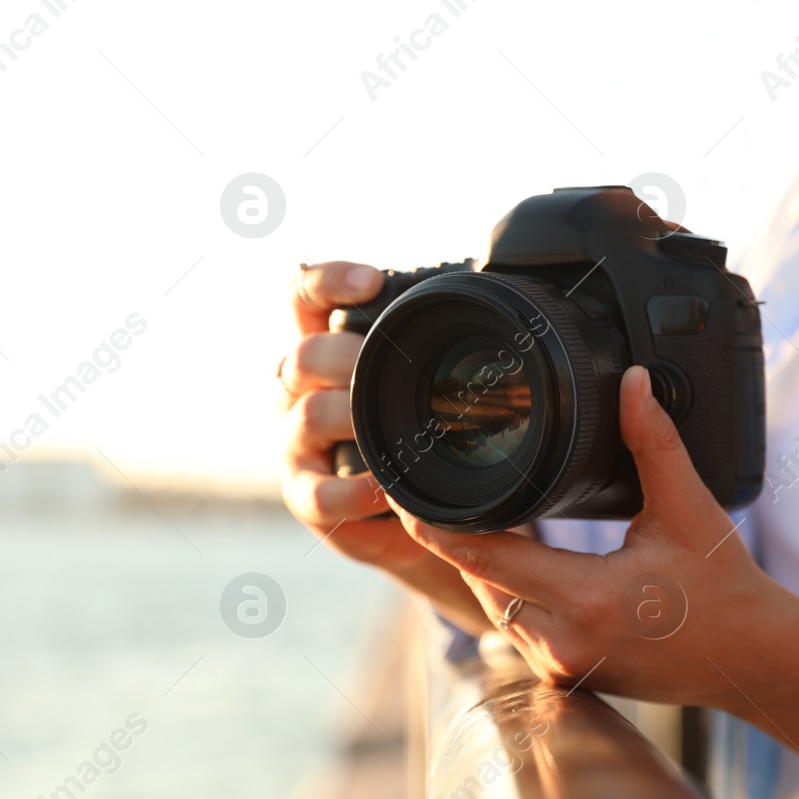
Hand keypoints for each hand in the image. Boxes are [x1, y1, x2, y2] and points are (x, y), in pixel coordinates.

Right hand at [279, 260, 490, 634]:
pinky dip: (352, 491)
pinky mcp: (304, 497)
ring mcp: (297, 443)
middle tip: (392, 365)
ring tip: (397, 428)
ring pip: (308, 416)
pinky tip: (383, 489)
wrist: (410, 518)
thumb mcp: (429, 382)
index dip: (330, 280)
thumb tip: (501, 299)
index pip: (307, 296)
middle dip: (349, 357)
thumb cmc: (419, 435)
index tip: (372, 282)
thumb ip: (438, 343)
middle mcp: (301, 389)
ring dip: (354, 420)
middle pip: (304, 355)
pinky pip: (317, 492)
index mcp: (328, 345)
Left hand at [392, 365, 784, 704]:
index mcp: (587, 599)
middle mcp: (562, 641)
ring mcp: (560, 664)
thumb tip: (632, 382)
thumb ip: (653, 443)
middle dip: (456, 534)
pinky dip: (507, 588)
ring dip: (482, 562)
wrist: (752, 661)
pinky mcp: (564, 674)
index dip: (434, 523)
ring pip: (492, 603)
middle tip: (428, 485)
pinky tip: (510, 555)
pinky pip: (515, 624)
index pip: (483, 555)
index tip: (403, 491)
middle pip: (477, 577)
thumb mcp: (689, 509)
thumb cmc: (723, 588)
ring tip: (469, 512)